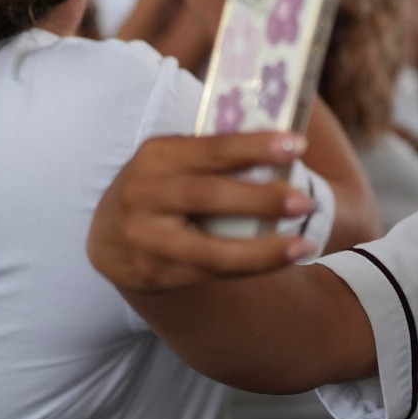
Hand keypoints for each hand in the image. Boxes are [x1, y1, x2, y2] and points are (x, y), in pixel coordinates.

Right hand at [87, 132, 317, 292]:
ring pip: (209, 250)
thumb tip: (287, 147)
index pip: (212, 148)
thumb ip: (219, 156)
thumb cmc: (166, 187)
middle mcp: (143, 194)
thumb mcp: (179, 161)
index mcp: (157, 155)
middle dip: (261, 200)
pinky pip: (209, 273)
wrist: (111, 233)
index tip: (298, 145)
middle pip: (208, 196)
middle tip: (306, 202)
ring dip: (261, 250)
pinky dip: (251, 266)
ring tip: (302, 245)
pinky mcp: (152, 273)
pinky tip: (284, 259)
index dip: (255, 147)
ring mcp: (143, 238)